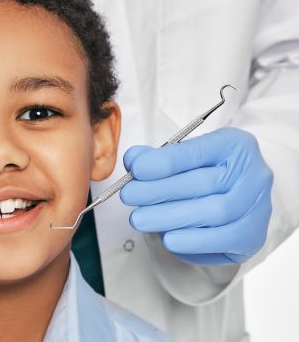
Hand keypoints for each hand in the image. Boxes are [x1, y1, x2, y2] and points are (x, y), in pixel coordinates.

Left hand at [120, 127, 272, 264]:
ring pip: (215, 213)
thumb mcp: (181, 158)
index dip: (164, 162)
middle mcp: (253, 173)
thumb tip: (133, 159)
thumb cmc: (202, 176)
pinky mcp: (254, 235)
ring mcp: (258, 205)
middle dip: (159, 191)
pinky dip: (193, 242)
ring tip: (140, 220)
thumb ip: (155, 158)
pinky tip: (168, 240)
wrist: (234, 202)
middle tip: (129, 197)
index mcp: (234, 145)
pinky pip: (224, 240)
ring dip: (171, 217)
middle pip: (205, 183)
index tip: (136, 170)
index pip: (197, 151)